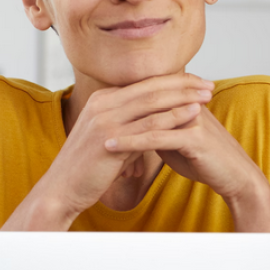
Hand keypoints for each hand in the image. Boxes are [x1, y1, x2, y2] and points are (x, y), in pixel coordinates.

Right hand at [42, 73, 215, 219]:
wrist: (62, 189)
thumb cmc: (87, 168)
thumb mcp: (108, 138)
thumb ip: (127, 125)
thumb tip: (151, 122)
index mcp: (101, 99)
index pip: (143, 84)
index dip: (172, 81)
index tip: (195, 81)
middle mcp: (102, 103)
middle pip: (150, 87)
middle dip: (183, 84)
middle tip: (208, 83)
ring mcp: (105, 119)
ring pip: (152, 101)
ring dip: (184, 97)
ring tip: (207, 95)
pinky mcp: (110, 138)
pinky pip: (149, 124)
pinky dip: (174, 117)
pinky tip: (193, 114)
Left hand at [105, 103, 265, 205]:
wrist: (234, 176)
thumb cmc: (205, 160)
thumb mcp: (175, 141)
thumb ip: (157, 129)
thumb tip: (135, 127)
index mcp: (183, 101)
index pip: (147, 93)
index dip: (122, 101)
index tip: (94, 109)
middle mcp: (187, 103)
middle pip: (144, 99)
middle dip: (115, 109)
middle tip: (85, 116)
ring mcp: (191, 118)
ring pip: (147, 117)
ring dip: (118, 124)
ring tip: (92, 131)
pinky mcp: (194, 137)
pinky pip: (156, 137)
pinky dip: (131, 142)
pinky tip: (111, 147)